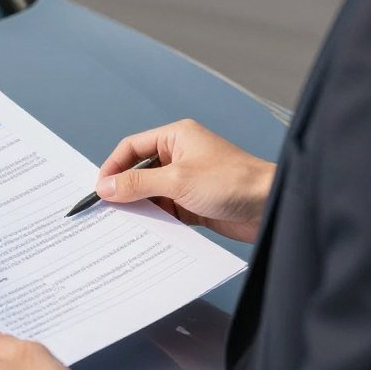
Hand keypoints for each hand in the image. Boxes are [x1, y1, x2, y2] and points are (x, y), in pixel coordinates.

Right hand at [95, 119, 274, 243]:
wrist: (270, 206)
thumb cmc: (231, 181)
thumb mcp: (177, 180)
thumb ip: (138, 183)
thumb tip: (106, 187)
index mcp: (175, 138)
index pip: (133, 148)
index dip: (113, 166)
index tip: (100, 188)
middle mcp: (180, 156)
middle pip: (140, 171)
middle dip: (124, 189)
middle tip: (107, 208)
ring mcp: (187, 181)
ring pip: (152, 193)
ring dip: (141, 207)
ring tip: (123, 223)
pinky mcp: (195, 203)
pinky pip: (166, 210)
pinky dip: (156, 219)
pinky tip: (146, 231)